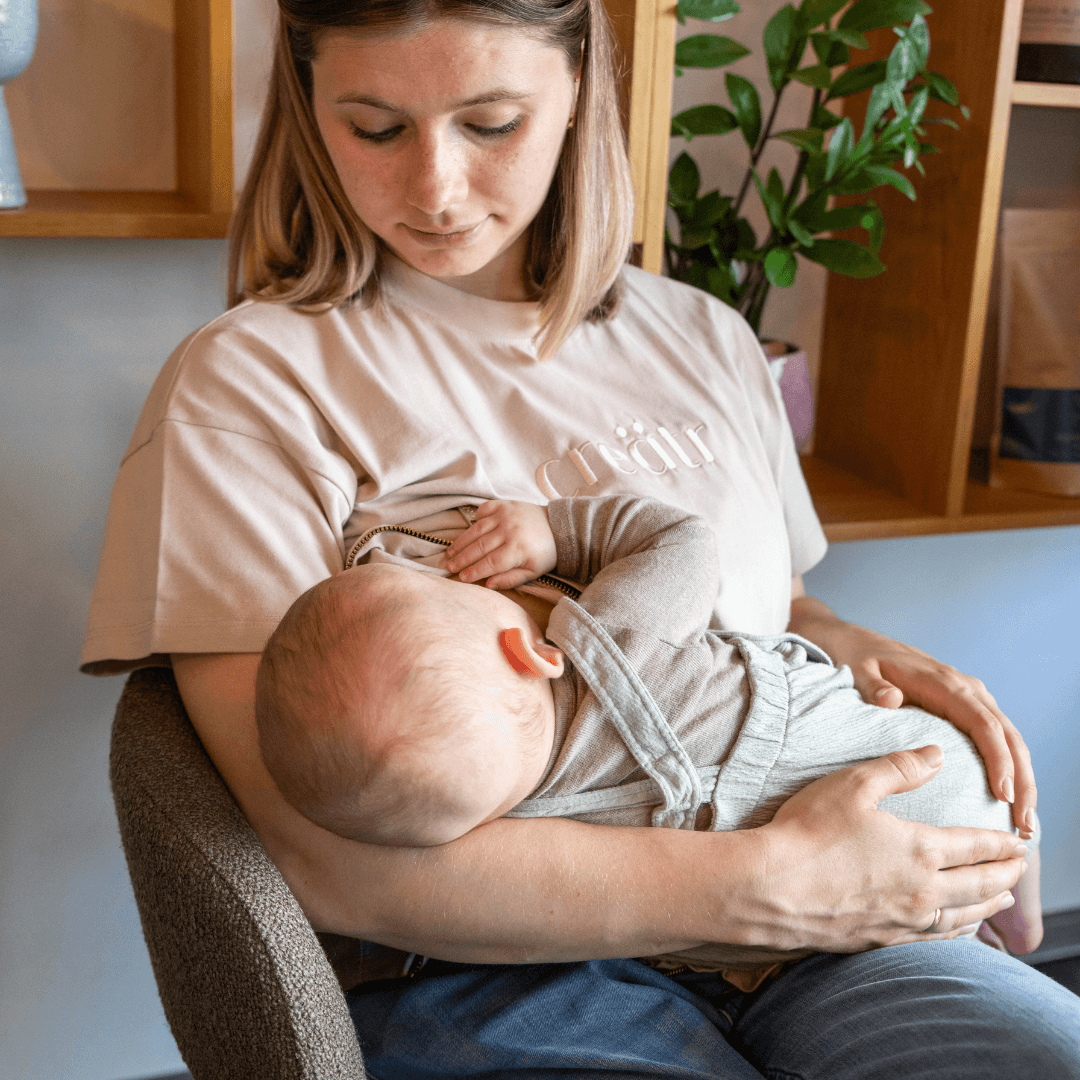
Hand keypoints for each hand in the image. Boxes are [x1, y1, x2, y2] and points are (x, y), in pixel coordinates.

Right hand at [443, 500, 556, 589]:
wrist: (559, 526)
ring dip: (461, 541)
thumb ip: (510, 580)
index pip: (490, 563)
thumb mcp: (533, 572)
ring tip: (450, 552)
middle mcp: (510, 530)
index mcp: (518, 549)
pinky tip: (468, 531)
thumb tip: (488, 584)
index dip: (474, 571)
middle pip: (480, 547)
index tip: (461, 578)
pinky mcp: (504, 504)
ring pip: (477, 530)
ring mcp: (506, 515)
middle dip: (462, 558)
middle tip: (448, 566)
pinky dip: (475, 519)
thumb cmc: (544, 552)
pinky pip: (484, 510)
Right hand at [757, 745, 1028, 952]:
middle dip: (1005, 874)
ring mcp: (904, 921)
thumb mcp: (853, 785)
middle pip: (980, 885)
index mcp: (920, 850)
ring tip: (1001, 898)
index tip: (1020, 840)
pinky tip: (956, 926)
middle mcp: (923, 890)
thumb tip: (937, 754)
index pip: (975, 846)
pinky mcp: (882, 941)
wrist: (772, 889)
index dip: (1001, 843)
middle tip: (1021, 867)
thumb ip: (899, 768)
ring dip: (988, 905)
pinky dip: (958, 930)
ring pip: (964, 917)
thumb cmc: (808, 832)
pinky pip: (936, 938)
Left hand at [790, 596, 1035, 837]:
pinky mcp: (964, 706)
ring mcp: (968, 696)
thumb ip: (872, 685)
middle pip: (1006, 735)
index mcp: (942, 681)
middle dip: (1022, 779)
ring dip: (1022, 778)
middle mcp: (964, 687)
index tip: (1003, 793)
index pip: (982, 722)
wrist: (853, 641)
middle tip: (1024, 824)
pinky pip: (996, 737)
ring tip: (1025, 822)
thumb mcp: (858, 668)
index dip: (998, 757)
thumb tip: (890, 700)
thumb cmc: (856, 658)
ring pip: (1009, 738)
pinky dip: (1010, 766)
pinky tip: (1011, 798)